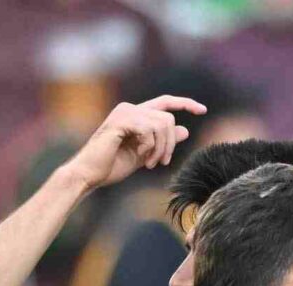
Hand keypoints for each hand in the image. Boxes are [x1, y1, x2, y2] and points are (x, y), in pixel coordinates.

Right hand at [64, 95, 205, 190]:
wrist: (89, 174)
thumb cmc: (112, 166)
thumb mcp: (145, 154)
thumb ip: (163, 142)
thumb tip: (186, 131)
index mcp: (136, 114)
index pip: (165, 102)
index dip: (185, 103)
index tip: (203, 110)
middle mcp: (130, 108)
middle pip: (168, 118)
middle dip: (170, 143)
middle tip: (162, 163)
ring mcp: (125, 112)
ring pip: (162, 124)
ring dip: (161, 148)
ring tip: (151, 163)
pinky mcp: (120, 121)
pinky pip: (149, 130)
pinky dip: (150, 147)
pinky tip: (141, 157)